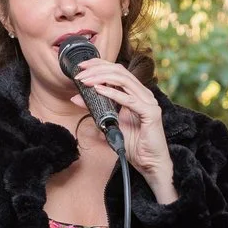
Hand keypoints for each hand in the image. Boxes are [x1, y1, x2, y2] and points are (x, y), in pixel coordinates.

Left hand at [73, 59, 174, 200]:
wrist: (149, 163)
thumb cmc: (134, 145)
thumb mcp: (109, 123)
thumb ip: (96, 109)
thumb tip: (76, 98)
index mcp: (136, 94)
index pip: (117, 71)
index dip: (99, 65)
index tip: (82, 67)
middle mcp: (143, 94)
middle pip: (120, 71)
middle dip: (98, 69)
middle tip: (80, 72)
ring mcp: (149, 102)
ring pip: (124, 81)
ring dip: (101, 78)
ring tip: (85, 81)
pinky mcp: (151, 113)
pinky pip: (130, 100)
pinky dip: (112, 93)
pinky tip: (99, 90)